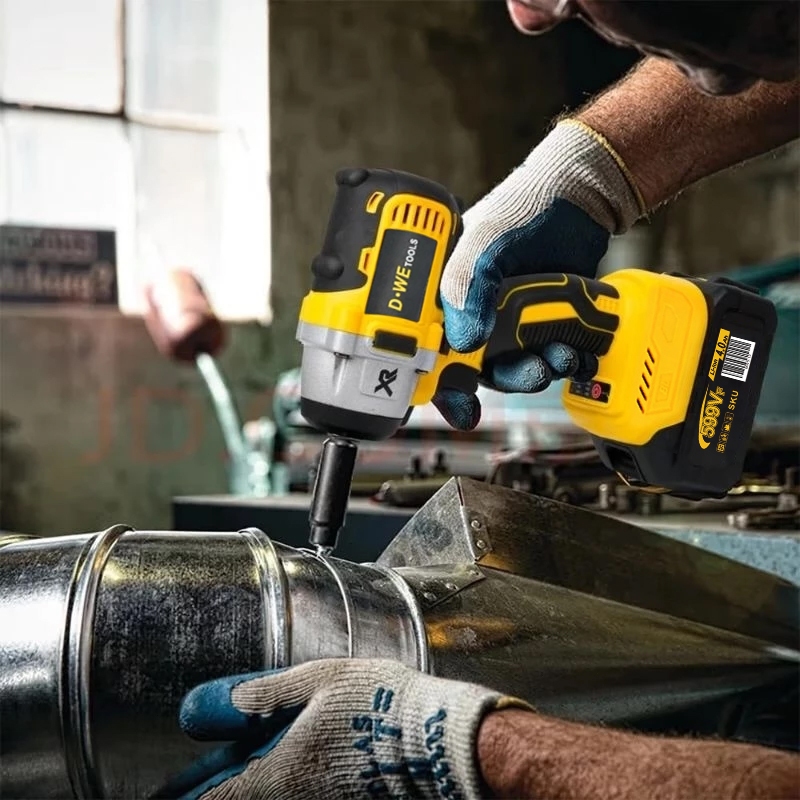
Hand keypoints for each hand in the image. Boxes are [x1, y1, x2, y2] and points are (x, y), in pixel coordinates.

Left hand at [175, 658, 528, 799]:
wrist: (439, 741)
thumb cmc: (381, 706)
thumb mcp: (319, 682)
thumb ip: (264, 695)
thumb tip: (218, 704)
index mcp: (279, 775)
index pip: (213, 799)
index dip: (186, 795)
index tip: (169, 791)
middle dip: (212, 790)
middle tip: (189, 784)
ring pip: (269, 798)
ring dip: (246, 785)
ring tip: (230, 774)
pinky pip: (301, 795)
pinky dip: (279, 784)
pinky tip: (286, 763)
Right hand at [434, 119, 644, 430]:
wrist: (580, 196)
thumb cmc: (522, 205)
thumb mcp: (484, 239)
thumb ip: (467, 285)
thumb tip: (464, 343)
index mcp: (444, 297)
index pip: (426, 349)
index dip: (437, 382)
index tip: (458, 402)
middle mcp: (473, 314)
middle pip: (473, 369)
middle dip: (503, 380)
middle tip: (529, 373)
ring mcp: (509, 322)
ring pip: (512, 368)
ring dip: (535, 373)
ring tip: (558, 357)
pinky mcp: (543, 325)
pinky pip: (545, 357)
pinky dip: (560, 362)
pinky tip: (573, 352)